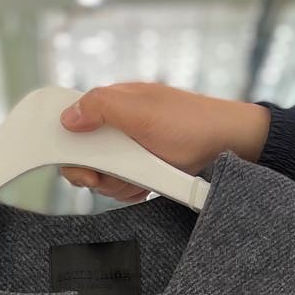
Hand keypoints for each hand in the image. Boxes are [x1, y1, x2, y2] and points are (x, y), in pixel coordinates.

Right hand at [57, 82, 270, 201]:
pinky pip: (121, 187)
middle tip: (113, 175)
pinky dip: (130, 191)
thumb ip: (101, 106)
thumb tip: (68, 115)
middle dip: (96, 173)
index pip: (71, 122)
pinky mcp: (141, 168)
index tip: (81, 166)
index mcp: (112, 103)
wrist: (227, 145)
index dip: (67, 148)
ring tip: (140, 177)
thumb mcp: (142, 111)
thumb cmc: (190, 123)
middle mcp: (117, 125)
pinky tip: (146, 185)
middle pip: (83, 157)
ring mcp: (129, 149)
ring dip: (117, 184)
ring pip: (102, 177)